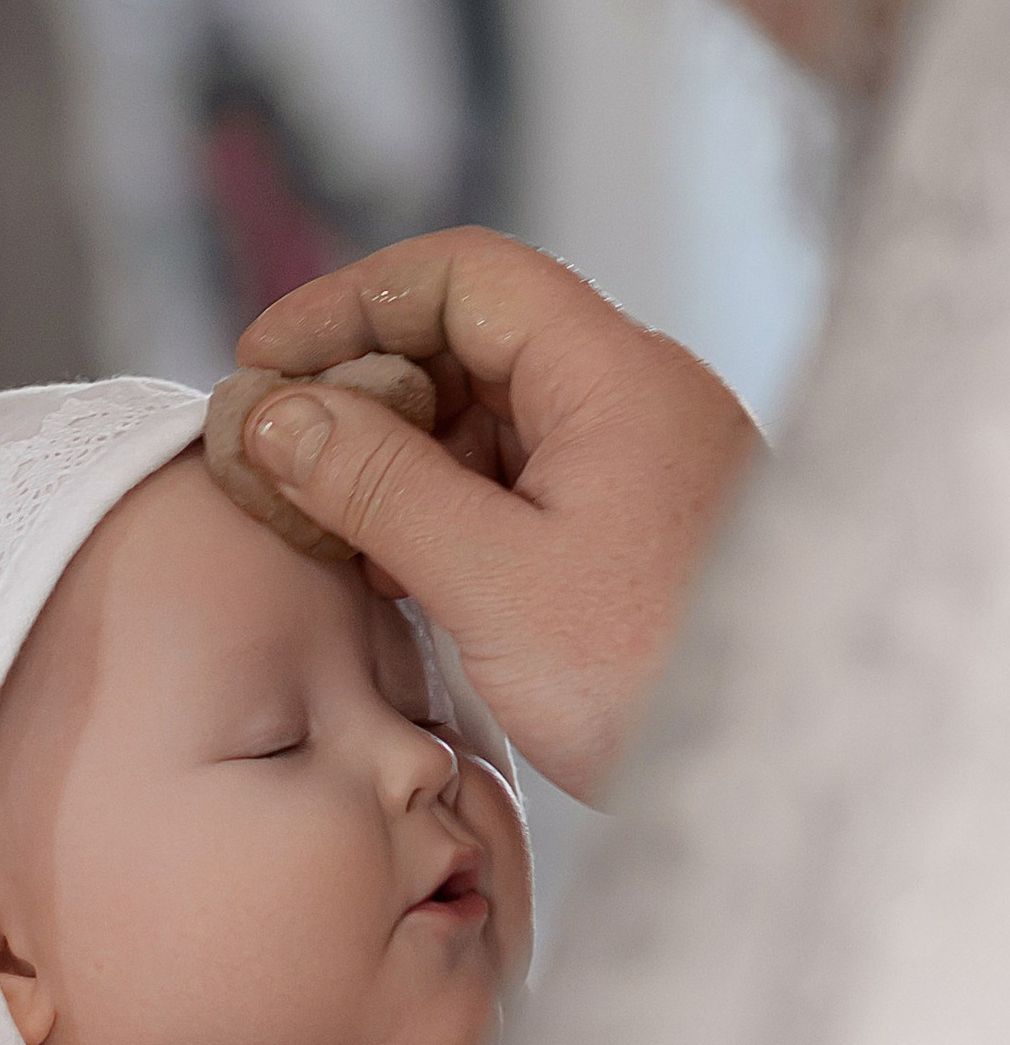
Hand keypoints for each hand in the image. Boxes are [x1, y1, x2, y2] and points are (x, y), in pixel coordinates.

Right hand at [231, 227, 761, 799]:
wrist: (783, 768)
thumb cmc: (658, 677)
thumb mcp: (492, 583)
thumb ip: (376, 488)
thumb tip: (274, 417)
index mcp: (613, 374)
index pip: (463, 276)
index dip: (349, 302)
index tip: (261, 362)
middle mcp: (633, 397)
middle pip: (471, 340)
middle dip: (362, 388)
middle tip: (271, 456)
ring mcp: (638, 463)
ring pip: (489, 418)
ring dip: (394, 457)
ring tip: (317, 526)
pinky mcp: (634, 529)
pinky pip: (518, 483)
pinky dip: (442, 508)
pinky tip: (388, 567)